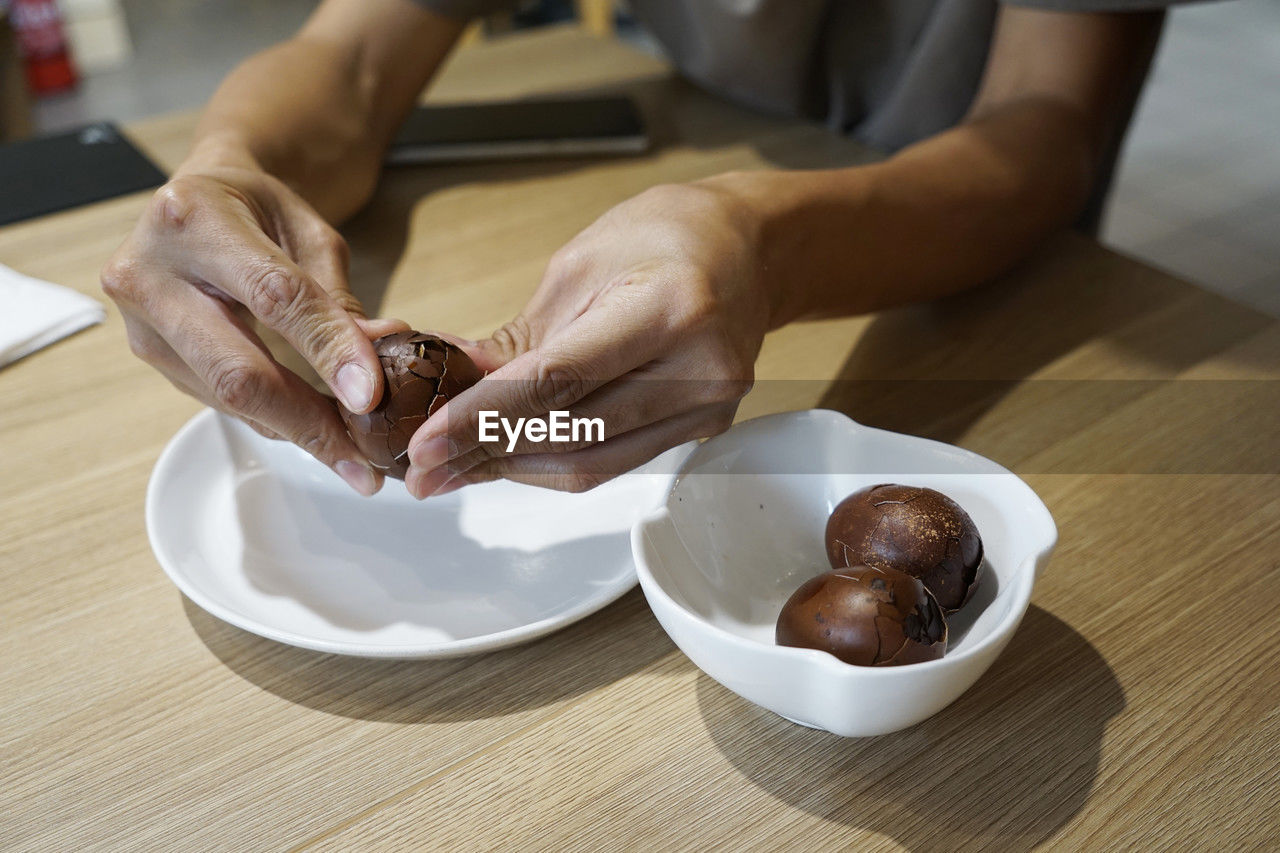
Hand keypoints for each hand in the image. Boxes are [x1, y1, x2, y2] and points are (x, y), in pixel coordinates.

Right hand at [101, 155, 406, 495]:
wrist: (196, 202)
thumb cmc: (257, 211)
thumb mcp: (309, 232)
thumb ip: (338, 296)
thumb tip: (380, 353)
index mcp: (197, 219)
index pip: (274, 296)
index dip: (328, 349)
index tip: (371, 395)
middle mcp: (151, 271)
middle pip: (236, 369)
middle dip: (308, 422)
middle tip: (363, 460)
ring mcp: (140, 319)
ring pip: (225, 396)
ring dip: (295, 431)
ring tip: (351, 452)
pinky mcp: (148, 352)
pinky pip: (216, 400)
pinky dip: (271, 420)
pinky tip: (311, 429)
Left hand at [404, 180, 774, 496]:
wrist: (748, 250)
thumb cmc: (667, 237)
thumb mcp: (580, 266)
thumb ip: (520, 337)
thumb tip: (452, 385)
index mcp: (668, 308)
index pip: (558, 381)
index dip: (483, 419)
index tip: (426, 443)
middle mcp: (698, 367)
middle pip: (573, 434)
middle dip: (486, 455)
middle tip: (424, 469)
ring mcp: (708, 407)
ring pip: (593, 464)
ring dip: (515, 470)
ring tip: (455, 470)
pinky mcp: (703, 428)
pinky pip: (616, 461)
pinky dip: (556, 462)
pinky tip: (511, 457)